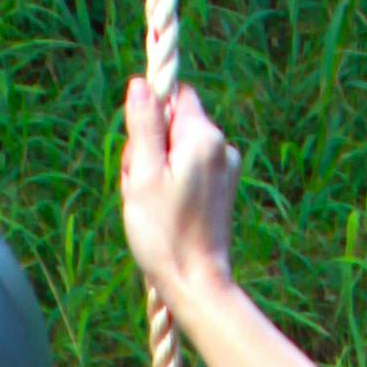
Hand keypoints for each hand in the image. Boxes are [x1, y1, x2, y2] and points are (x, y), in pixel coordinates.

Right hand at [119, 79, 237, 313]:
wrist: (197, 284)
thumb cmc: (165, 233)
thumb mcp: (144, 175)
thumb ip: (145, 125)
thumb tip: (142, 83)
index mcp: (204, 136)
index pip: (174, 97)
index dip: (150, 118)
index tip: (141, 152)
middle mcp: (222, 147)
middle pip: (175, 125)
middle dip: (151, 149)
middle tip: (141, 188)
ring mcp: (226, 170)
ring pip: (179, 151)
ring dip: (158, 171)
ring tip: (152, 206)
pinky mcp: (223, 191)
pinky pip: (190, 172)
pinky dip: (173, 186)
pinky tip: (166, 213)